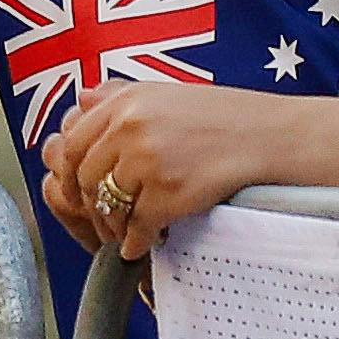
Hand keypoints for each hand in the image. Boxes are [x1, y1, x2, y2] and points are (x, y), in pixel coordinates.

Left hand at [37, 76, 294, 260]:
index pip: (73, 144)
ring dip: (114, 227)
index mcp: (125, 102)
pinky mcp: (169, 193)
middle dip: (92, 206)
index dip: (69, 175)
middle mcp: (130, 128)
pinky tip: (142, 246)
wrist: (268, 135)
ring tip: (125, 234)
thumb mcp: (165, 92)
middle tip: (104, 220)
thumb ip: (120, 96)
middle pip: (86, 178)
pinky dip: (136, 243)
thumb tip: (80, 99)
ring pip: (109, 206)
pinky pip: (137, 228)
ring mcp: (148, 161)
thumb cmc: (221, 117)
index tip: (76, 193)